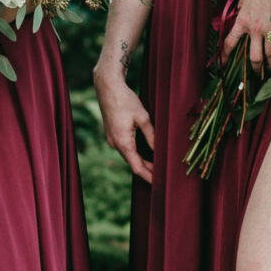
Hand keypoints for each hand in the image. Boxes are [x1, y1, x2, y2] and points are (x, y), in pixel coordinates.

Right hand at [92, 61, 155, 182]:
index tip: (159, 183)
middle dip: (148, 170)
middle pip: (133, 163)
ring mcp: (112, 139)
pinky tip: (146, 153)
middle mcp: (115, 143)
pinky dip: (136, 153)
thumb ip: (152, 136)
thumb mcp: (143, 118)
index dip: (149, 176)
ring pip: (129, 156)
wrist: (108, 87)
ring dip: (142, 161)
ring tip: (157, 166)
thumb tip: (160, 151)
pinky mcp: (112, 134)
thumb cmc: (125, 100)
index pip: (137, 167)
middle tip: (163, 176)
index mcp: (123, 142)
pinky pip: (125, 148)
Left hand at [218, 0, 270, 66]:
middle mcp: (256, 29)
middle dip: (254, 68)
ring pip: (270, 55)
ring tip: (270, 71)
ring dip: (270, 65)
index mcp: (243, 20)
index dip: (225, 54)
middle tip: (256, 74)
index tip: (223, 63)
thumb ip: (241, 2)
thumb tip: (240, 8)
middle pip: (254, 56)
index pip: (230, 41)